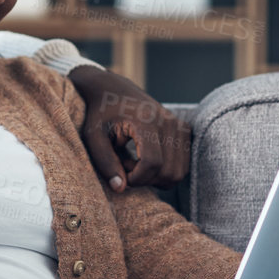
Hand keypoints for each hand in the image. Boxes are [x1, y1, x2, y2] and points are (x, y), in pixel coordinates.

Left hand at [69, 65, 190, 190]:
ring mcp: (180, 126)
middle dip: (145, 179)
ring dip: (156, 177)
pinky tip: (146, 160)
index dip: (136, 178)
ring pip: (177, 173)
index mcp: (146, 121)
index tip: (120, 174)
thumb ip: (105, 162)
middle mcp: (168, 122)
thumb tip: (120, 188)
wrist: (114, 90)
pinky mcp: (184, 131)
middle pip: (167, 171)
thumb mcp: (94, 137)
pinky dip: (164, 171)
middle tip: (125, 166)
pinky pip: (181, 166)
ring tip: (135, 163)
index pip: (152, 163)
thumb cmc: (101, 114)